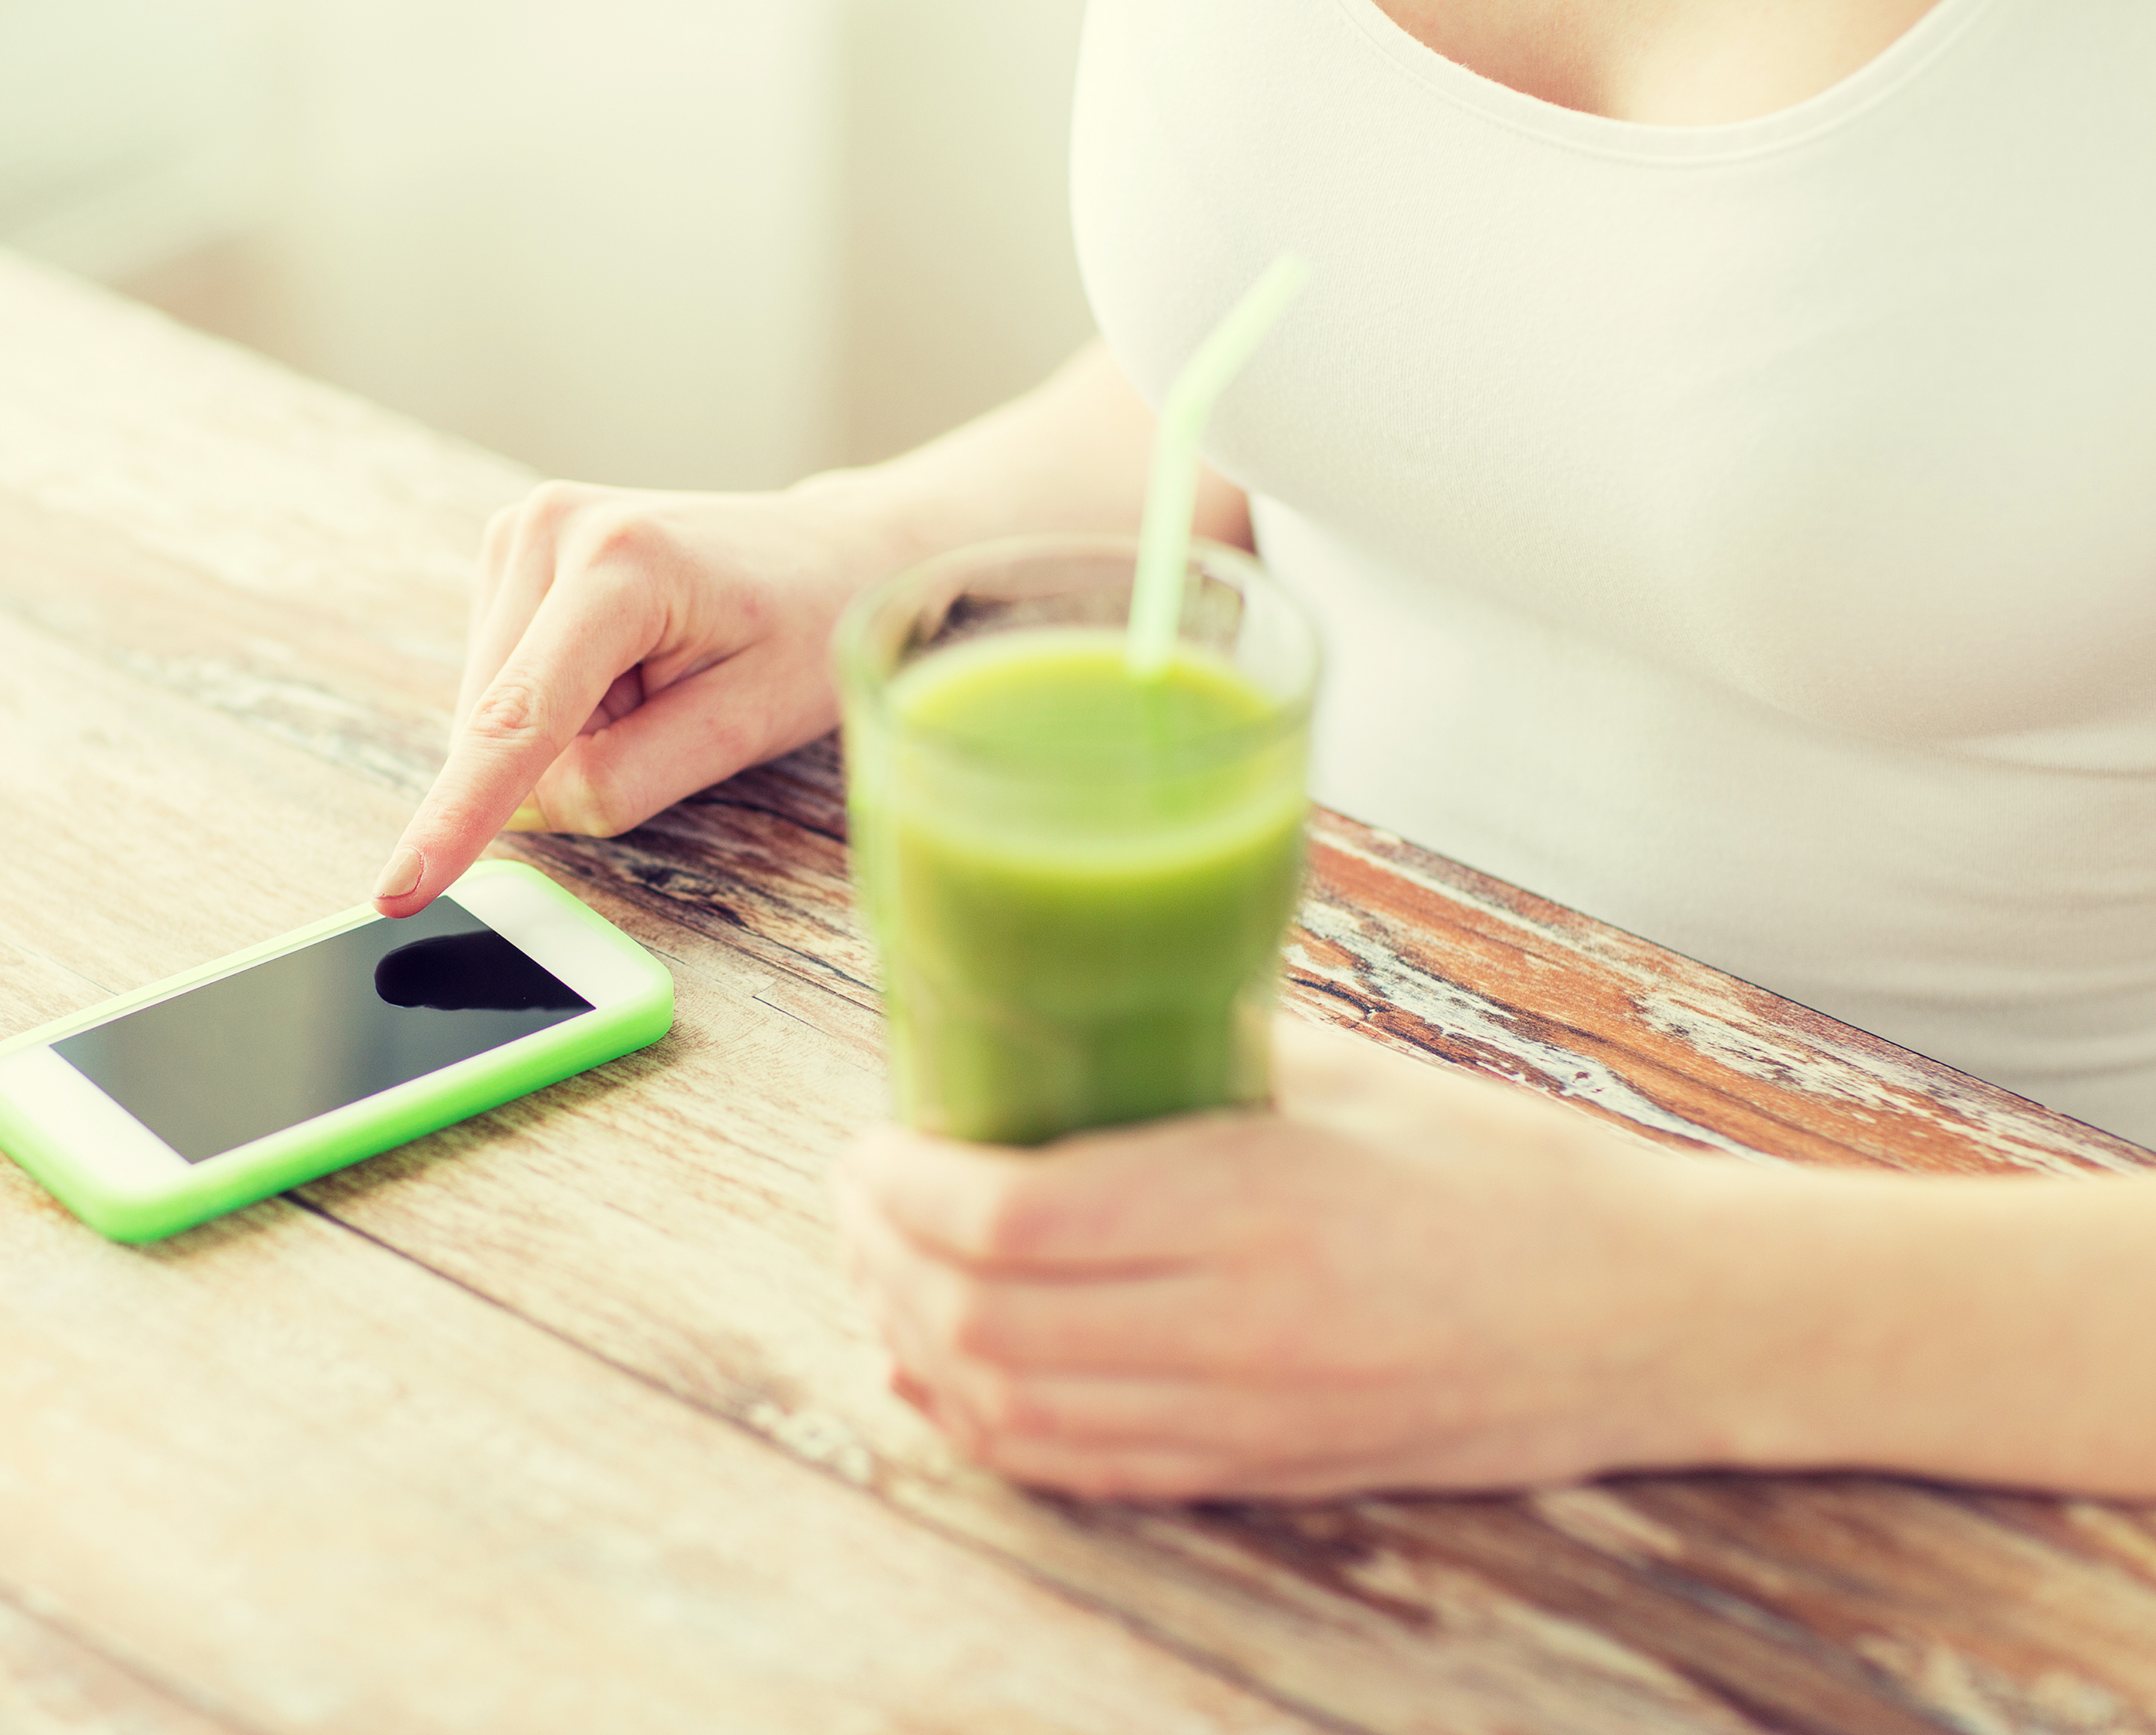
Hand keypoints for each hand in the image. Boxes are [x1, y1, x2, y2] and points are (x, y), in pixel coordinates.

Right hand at [372, 478, 907, 914]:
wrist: (832, 556)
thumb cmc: (809, 632)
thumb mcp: (745, 725)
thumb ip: (628, 779)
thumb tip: (523, 812)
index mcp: (619, 563)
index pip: (516, 719)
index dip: (456, 815)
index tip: (399, 890)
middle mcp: (549, 530)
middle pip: (497, 726)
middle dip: (566, 762)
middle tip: (671, 714)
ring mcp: (521, 535)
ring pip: (492, 713)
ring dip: (565, 733)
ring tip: (657, 680)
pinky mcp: (511, 557)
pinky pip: (504, 685)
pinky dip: (559, 706)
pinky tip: (626, 667)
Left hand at [832, 1017, 1741, 1500]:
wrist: (1657, 1318)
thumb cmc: (1512, 1174)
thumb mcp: (1354, 1077)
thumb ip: (1201, 1055)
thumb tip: (1058, 1034)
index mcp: (1263, 1204)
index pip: (1014, 1217)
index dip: (902, 1184)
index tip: (871, 1138)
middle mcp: (1242, 1329)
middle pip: (983, 1319)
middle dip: (879, 1255)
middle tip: (855, 1194)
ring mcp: (1250, 1420)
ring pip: (1011, 1411)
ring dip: (913, 1340)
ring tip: (881, 1271)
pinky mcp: (1264, 1475)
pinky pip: (1079, 1472)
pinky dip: (985, 1426)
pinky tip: (943, 1373)